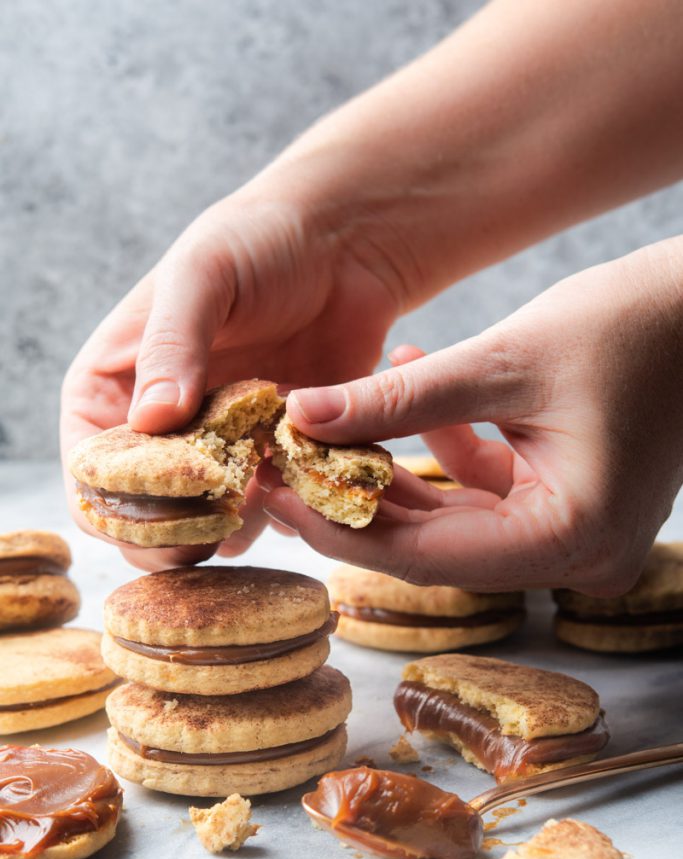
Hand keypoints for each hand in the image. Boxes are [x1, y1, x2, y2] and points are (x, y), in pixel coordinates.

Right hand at [60, 179, 401, 568]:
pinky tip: (291, 507)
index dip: (112, 503)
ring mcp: (218, 443)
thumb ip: (171, 345)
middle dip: (166, 532)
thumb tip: (150, 421)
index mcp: (116, 382)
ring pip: (202, 517)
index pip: (90, 465)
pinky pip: (264, 505)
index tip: (156, 514)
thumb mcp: (203, 274)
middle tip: (206, 538)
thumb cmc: (259, 242)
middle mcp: (160, 422)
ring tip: (247, 525)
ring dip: (220, 533)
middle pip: (141, 507)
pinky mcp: (271, 453)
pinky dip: (274, 517)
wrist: (343, 243)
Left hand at [260, 239, 682, 592]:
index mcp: (568, 539)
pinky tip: (408, 386)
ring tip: (329, 423)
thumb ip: (399, 399)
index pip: (422, 555)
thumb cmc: (634, 326)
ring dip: (390, 471)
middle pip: (432, 545)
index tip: (275, 493)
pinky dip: (441, 448)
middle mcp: (573, 558)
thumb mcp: (504, 361)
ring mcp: (571, 537)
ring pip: (451, 519)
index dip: (339, 527)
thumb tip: (304, 415)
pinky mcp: (565, 506)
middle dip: (354, 500)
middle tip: (284, 464)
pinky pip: (482, 492)